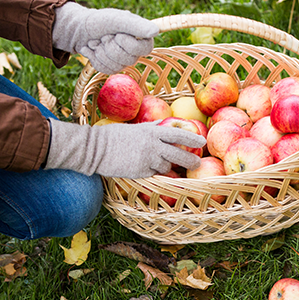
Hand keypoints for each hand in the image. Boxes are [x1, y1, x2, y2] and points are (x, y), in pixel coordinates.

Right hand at [46, 120, 203, 177]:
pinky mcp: (141, 171)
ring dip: (164, 166)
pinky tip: (144, 169)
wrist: (96, 148)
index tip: (202, 142)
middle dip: (189, 161)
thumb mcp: (135, 128)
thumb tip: (166, 125)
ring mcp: (147, 159)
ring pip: (165, 166)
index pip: (178, 134)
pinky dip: (153, 172)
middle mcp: (153, 144)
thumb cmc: (114, 137)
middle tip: (196, 164)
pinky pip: (153, 174)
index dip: (192, 139)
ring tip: (153, 163)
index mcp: (152, 131)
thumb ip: (152, 128)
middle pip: (178, 154)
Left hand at [52, 2, 158, 73]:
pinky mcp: (111, 68)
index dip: (128, 44)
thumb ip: (136, 25)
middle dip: (111, 47)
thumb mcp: (117, 20)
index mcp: (141, 37)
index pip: (144, 49)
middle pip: (128, 60)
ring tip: (97, 41)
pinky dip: (94, 58)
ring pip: (115, 66)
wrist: (80, 29)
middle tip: (104, 36)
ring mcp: (123, 61)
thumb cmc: (100, 21)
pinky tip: (92, 49)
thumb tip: (156, 31)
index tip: (117, 34)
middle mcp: (135, 51)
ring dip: (101, 52)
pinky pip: (105, 70)